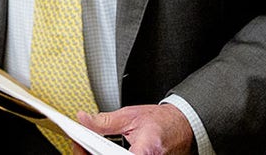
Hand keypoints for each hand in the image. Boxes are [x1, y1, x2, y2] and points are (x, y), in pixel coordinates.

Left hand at [75, 103, 193, 154]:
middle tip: (81, 146)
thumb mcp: (131, 115)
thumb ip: (105, 121)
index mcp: (146, 150)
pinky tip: (102, 151)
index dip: (95, 153)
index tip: (81, 145)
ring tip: (90, 147)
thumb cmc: (162, 122)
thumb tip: (84, 119)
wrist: (184, 127)